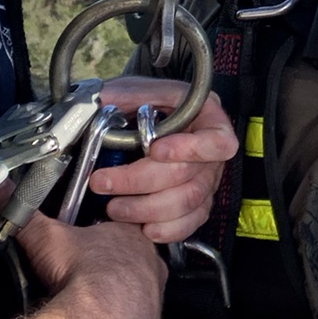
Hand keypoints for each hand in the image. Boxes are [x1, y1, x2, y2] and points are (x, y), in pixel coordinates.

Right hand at [15, 216, 166, 318]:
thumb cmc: (82, 276)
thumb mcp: (46, 236)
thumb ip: (27, 215)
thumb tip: (7, 195)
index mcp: (132, 238)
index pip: (124, 231)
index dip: (105, 238)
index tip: (88, 247)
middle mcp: (150, 269)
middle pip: (134, 266)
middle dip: (112, 272)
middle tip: (85, 278)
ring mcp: (153, 303)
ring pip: (138, 300)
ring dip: (118, 303)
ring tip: (89, 307)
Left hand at [91, 77, 238, 241]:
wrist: (139, 121)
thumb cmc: (141, 105)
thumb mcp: (132, 89)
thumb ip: (121, 96)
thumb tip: (100, 103)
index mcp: (206, 116)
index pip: (216, 140)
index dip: (190, 149)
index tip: (154, 149)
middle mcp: (210, 151)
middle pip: (190, 175)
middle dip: (141, 182)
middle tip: (104, 182)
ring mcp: (206, 179)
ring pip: (187, 203)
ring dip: (146, 209)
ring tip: (114, 207)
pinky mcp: (196, 203)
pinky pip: (190, 223)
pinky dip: (166, 229)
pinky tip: (142, 227)